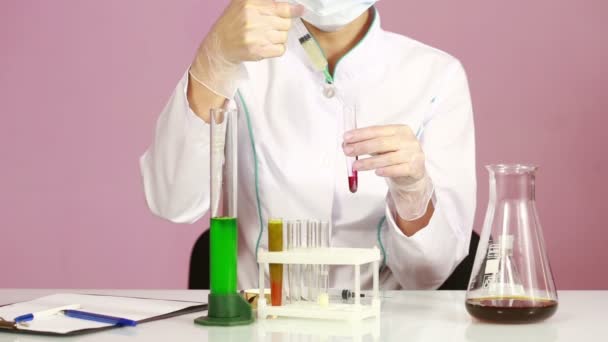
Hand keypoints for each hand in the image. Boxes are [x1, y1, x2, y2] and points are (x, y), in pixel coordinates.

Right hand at [189, 0, 303, 97]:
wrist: (220, 45)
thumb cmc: (234, 24)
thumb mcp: (243, 4)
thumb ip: (265, 2)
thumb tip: (293, 6)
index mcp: (250, 3)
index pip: (282, 7)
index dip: (293, 10)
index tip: (299, 11)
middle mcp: (253, 18)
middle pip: (285, 23)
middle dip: (281, 26)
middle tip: (270, 28)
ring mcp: (255, 35)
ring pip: (284, 36)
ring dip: (278, 38)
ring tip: (265, 37)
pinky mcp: (258, 50)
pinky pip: (280, 49)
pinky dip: (277, 49)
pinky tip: (266, 46)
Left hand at [343, 124, 433, 220]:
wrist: (413, 172)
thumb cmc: (395, 155)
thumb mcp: (383, 146)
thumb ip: (367, 143)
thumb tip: (346, 144)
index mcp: (399, 130)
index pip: (377, 130)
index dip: (360, 134)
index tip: (346, 138)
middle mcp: (408, 140)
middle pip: (381, 143)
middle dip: (361, 147)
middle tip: (347, 151)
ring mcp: (413, 154)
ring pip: (387, 158)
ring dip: (369, 162)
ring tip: (355, 166)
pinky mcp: (415, 168)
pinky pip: (398, 170)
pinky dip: (386, 171)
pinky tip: (377, 172)